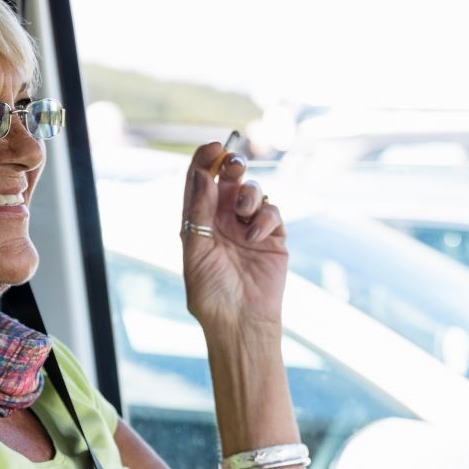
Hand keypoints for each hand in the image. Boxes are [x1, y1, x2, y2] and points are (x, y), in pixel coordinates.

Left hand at [180, 141, 286, 330]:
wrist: (240, 321)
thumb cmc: (210, 292)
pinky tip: (255, 236)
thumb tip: (200, 174)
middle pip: (229, 180)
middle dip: (232, 167)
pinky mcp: (273, 238)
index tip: (213, 146)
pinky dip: (264, 217)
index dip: (205, 160)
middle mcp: (223, 221)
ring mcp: (249, 227)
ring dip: (248, 193)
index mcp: (199, 222)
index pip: (200, 182)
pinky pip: (272, 212)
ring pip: (253, 191)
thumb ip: (198, 212)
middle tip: (232, 166)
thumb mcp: (195, 249)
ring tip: (242, 212)